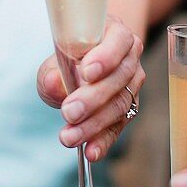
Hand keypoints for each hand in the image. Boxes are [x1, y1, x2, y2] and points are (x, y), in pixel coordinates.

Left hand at [36, 16, 144, 161]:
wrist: (87, 59)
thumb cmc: (70, 53)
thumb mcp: (56, 57)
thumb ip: (53, 70)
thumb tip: (54, 84)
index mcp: (115, 33)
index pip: (118, 41)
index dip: (105, 57)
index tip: (86, 72)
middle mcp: (130, 57)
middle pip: (119, 78)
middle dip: (92, 98)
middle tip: (68, 112)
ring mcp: (132, 84)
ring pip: (119, 105)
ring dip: (93, 124)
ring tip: (69, 137)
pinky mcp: (128, 109)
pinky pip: (118, 126)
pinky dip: (103, 141)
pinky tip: (90, 152)